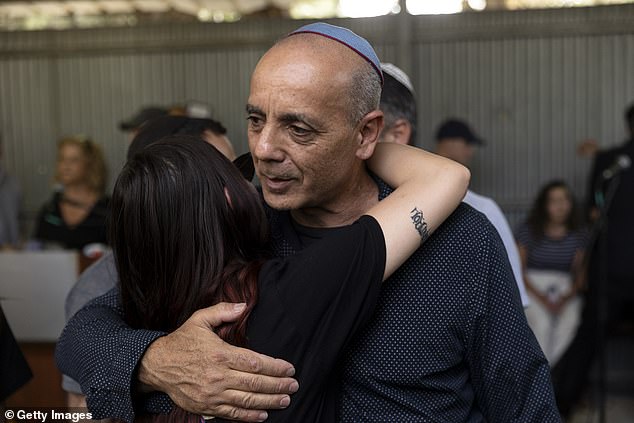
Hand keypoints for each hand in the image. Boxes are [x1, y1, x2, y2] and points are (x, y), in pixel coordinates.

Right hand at [138, 303, 298, 421]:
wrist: (156, 365)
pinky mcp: (206, 406)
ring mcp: (212, 394)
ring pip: (246, 400)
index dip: (275, 367)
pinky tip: (263, 414)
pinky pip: (231, 413)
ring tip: (285, 400)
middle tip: (294, 386)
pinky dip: (248, 416)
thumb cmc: (181, 341)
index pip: (254, 363)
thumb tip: (243, 306)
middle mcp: (218, 376)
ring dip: (269, 402)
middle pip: (255, 383)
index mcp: (220, 354)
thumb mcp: (199, 319)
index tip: (289, 368)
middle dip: (278, 385)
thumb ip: (223, 311)